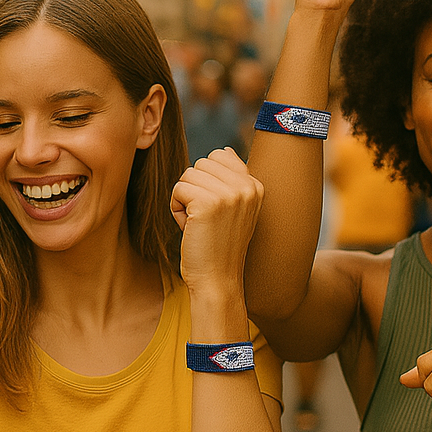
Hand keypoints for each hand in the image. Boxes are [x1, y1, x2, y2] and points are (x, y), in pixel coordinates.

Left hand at [170, 148, 262, 298]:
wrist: (218, 280)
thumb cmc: (219, 246)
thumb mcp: (234, 209)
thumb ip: (231, 180)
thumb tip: (223, 151)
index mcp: (256, 185)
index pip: (220, 155)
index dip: (207, 180)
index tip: (214, 208)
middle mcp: (246, 186)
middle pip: (201, 163)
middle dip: (193, 189)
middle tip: (204, 219)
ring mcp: (229, 193)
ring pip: (188, 174)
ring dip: (184, 199)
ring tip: (198, 223)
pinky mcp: (208, 202)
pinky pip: (178, 188)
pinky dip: (176, 208)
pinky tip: (189, 227)